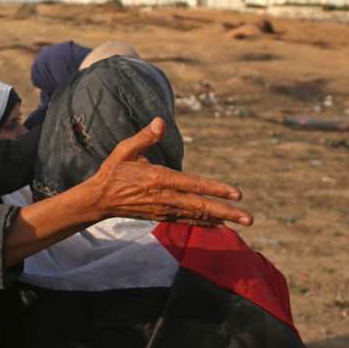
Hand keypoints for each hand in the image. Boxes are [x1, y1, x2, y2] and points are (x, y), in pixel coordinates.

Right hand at [82, 118, 251, 226]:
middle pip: (201, 206)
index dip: (216, 189)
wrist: (99, 200)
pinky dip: (204, 224)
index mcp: (159, 178)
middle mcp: (165, 197)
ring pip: (197, 216)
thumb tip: (161, 122)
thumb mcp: (125, 150)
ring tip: (241, 222)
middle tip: (249, 218)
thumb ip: (145, 137)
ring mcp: (164, 209)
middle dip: (227, 212)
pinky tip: (218, 225)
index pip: (194, 185)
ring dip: (221, 219)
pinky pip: (187, 221)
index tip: (236, 193)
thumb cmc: (114, 171)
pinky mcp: (161, 216)